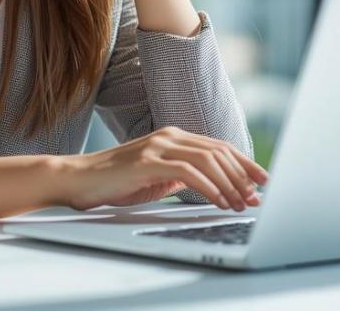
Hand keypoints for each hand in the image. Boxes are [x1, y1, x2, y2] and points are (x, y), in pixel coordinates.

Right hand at [60, 126, 268, 211]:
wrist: (78, 180)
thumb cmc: (115, 182)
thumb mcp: (156, 178)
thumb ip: (181, 176)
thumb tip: (213, 186)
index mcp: (173, 137)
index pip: (217, 147)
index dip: (243, 163)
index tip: (262, 180)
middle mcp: (169, 136)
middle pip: (218, 151)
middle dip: (243, 174)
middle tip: (258, 196)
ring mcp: (158, 146)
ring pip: (208, 159)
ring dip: (230, 184)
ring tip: (241, 203)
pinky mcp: (148, 161)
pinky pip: (189, 172)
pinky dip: (210, 187)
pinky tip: (220, 201)